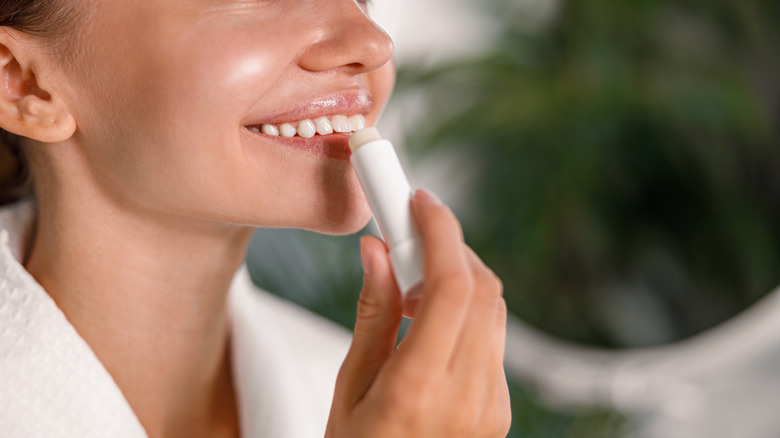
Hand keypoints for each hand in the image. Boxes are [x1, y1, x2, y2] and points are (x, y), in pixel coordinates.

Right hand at [325, 190, 510, 437]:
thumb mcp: (348, 389)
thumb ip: (371, 315)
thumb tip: (378, 252)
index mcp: (418, 391)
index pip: (449, 287)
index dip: (439, 231)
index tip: (419, 201)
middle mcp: (468, 398)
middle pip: (481, 289)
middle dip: (449, 246)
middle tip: (410, 233)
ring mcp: (492, 407)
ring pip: (493, 310)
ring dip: (459, 277)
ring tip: (412, 285)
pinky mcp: (499, 411)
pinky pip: (493, 339)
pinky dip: (467, 310)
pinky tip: (431, 321)